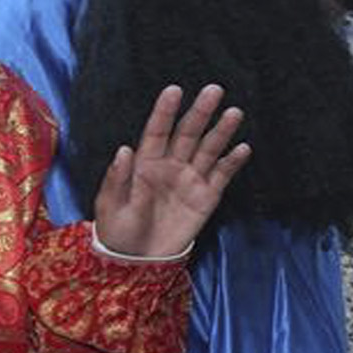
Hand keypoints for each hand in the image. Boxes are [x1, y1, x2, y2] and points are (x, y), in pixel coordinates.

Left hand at [92, 85, 248, 258]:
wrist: (139, 262)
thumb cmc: (118, 232)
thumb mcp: (109, 206)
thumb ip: (117, 178)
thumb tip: (124, 149)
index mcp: (144, 164)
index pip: (156, 131)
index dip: (165, 111)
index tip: (174, 90)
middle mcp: (170, 166)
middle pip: (188, 134)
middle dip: (200, 112)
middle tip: (214, 91)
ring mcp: (190, 180)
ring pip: (208, 149)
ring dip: (221, 132)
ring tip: (234, 113)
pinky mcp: (206, 197)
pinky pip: (221, 176)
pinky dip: (232, 162)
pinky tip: (242, 148)